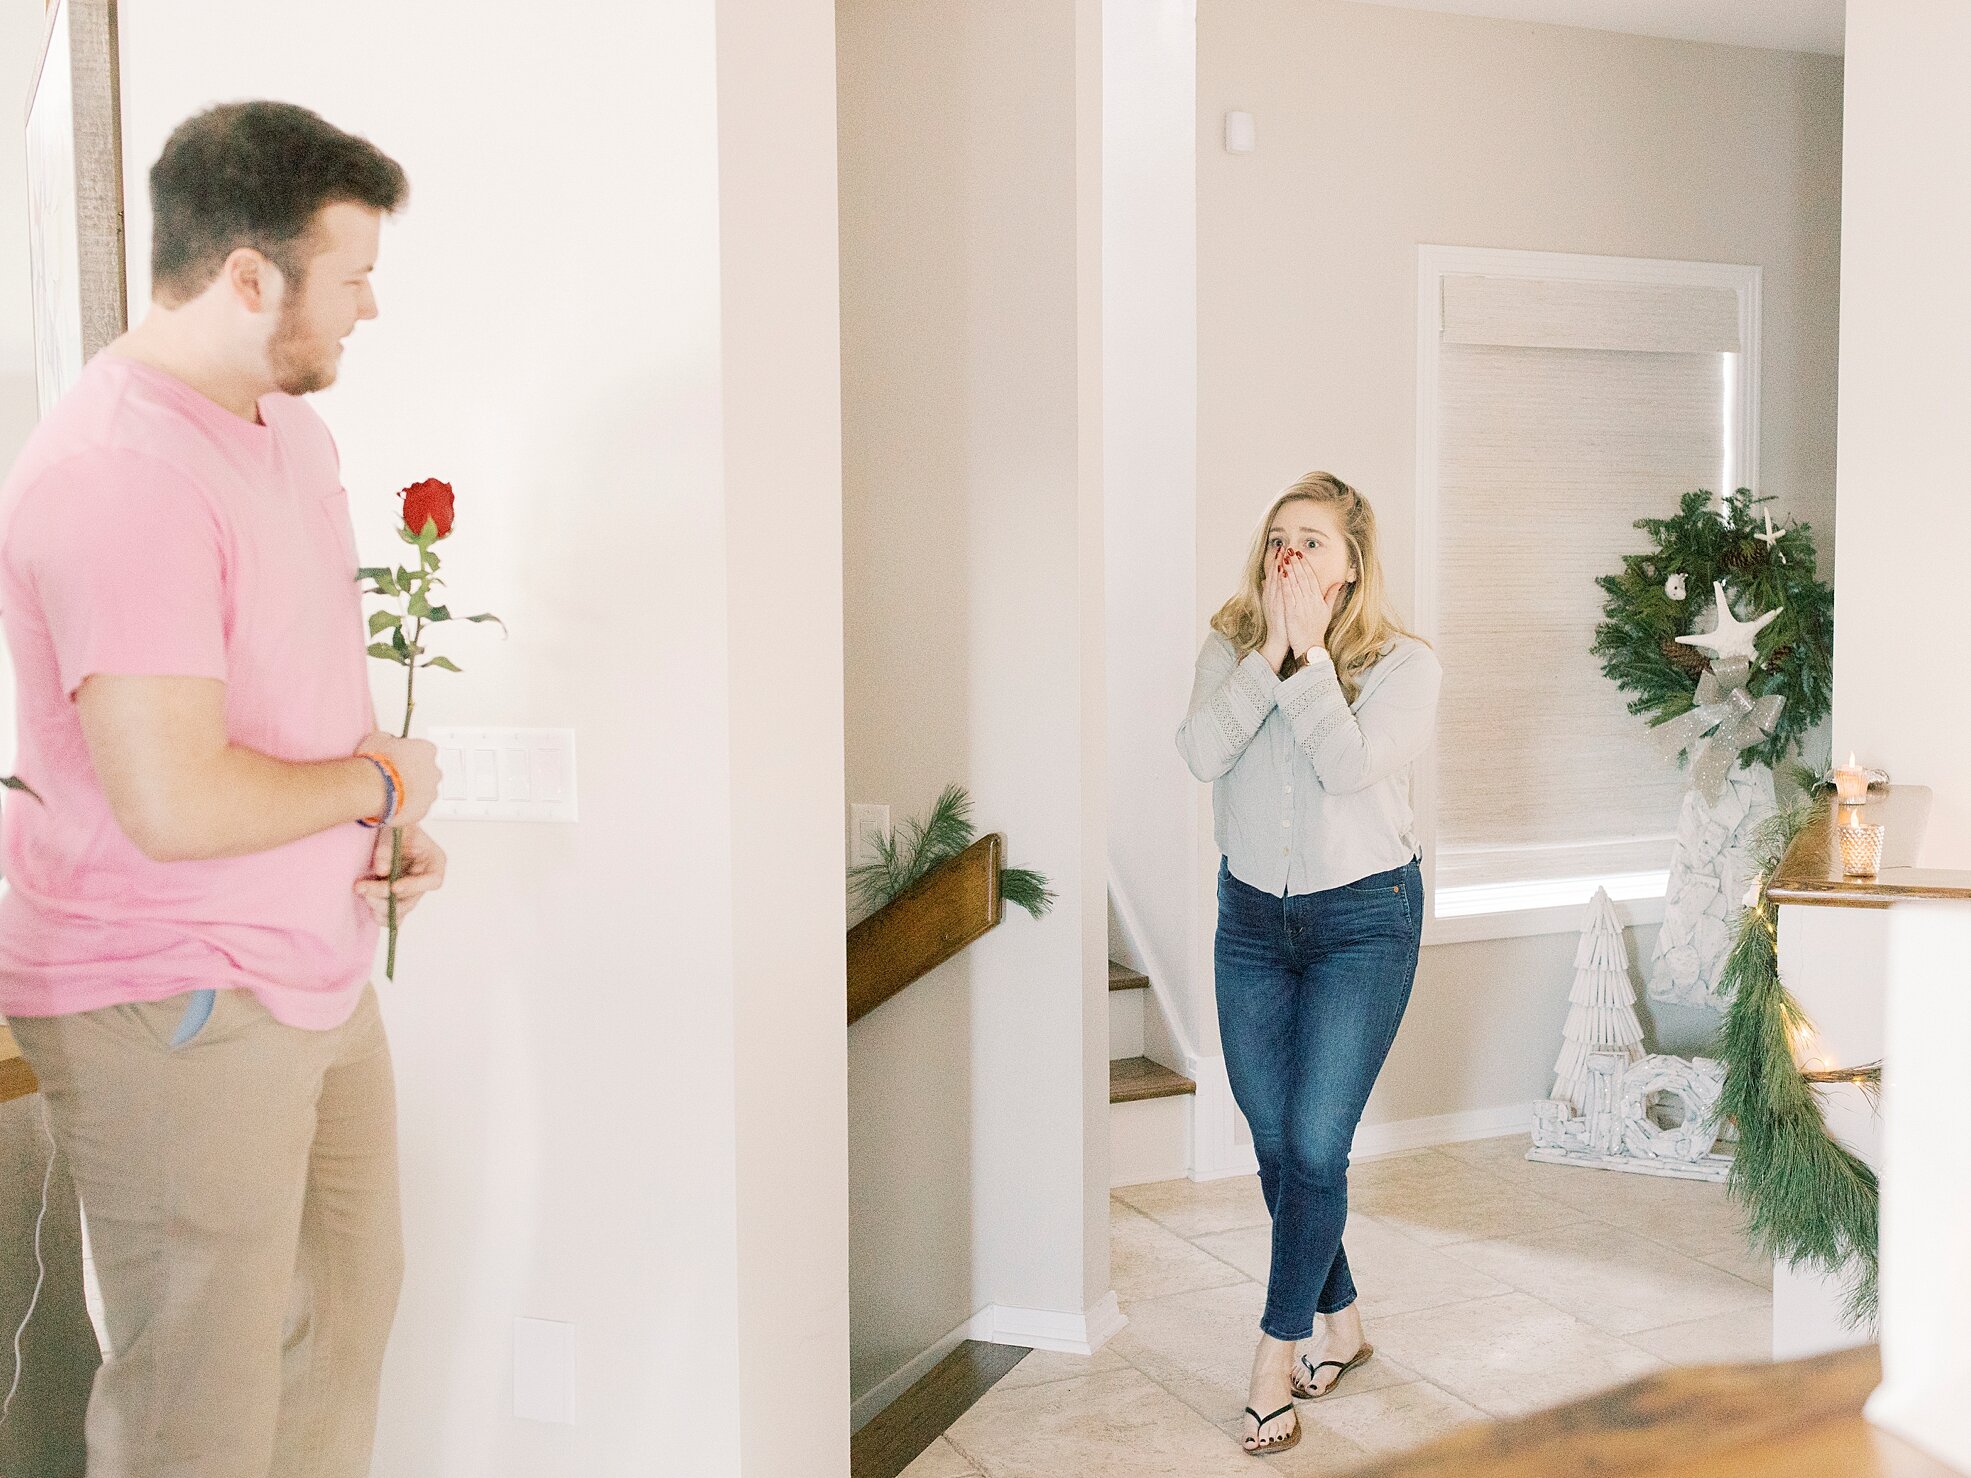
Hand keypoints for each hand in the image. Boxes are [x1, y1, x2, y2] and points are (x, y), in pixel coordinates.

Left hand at [357, 823, 446, 923]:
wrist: (385, 827)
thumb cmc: (395, 826)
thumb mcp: (393, 829)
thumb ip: (387, 849)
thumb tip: (382, 871)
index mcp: (434, 861)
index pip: (433, 880)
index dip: (415, 886)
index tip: (394, 886)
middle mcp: (425, 879)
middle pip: (412, 899)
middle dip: (387, 897)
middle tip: (365, 889)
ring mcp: (411, 890)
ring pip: (401, 909)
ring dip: (380, 906)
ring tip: (363, 892)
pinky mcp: (398, 897)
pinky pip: (394, 916)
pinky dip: (383, 916)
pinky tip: (371, 910)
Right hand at [359, 731, 439, 826]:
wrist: (372, 788)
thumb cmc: (376, 764)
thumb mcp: (377, 738)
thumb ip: (388, 738)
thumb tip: (387, 740)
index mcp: (427, 750)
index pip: (422, 750)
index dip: (408, 755)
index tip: (397, 759)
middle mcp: (434, 771)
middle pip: (426, 772)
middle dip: (412, 774)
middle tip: (394, 777)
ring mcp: (431, 792)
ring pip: (423, 791)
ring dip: (410, 792)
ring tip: (390, 793)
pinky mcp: (424, 810)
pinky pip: (416, 808)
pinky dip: (406, 807)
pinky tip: (392, 804)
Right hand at [1261, 552, 1290, 669]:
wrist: (1278, 640)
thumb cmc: (1281, 624)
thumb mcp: (1277, 606)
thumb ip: (1273, 593)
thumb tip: (1268, 581)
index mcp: (1273, 596)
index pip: (1276, 575)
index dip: (1278, 562)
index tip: (1283, 549)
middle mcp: (1272, 597)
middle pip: (1274, 575)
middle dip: (1278, 560)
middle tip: (1282, 546)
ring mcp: (1274, 602)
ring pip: (1276, 581)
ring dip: (1278, 568)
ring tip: (1282, 555)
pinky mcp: (1277, 608)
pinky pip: (1278, 593)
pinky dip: (1280, 582)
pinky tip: (1282, 573)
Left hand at [1283, 554, 1337, 657]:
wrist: (1310, 646)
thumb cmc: (1317, 629)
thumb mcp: (1327, 611)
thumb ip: (1332, 595)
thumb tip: (1340, 582)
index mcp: (1318, 599)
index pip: (1311, 578)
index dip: (1305, 565)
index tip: (1300, 555)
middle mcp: (1311, 600)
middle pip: (1303, 578)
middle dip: (1297, 563)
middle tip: (1291, 550)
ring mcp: (1302, 606)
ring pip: (1295, 584)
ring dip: (1290, 570)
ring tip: (1284, 558)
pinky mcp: (1293, 612)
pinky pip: (1289, 595)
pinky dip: (1285, 584)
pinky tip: (1281, 574)